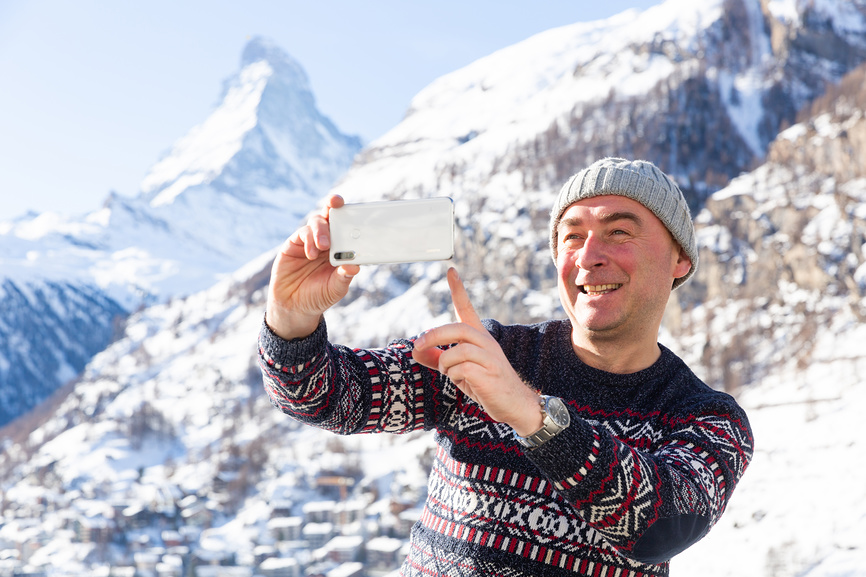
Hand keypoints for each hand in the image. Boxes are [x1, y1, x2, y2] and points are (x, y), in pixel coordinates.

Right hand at [266, 194, 360, 339]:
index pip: (349, 228)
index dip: (353, 216)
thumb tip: (355, 265)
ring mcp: (310, 240)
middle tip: (337, 203)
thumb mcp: (336, 288)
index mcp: (341, 248)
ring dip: (321, 230)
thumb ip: (344, 276)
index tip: (361, 210)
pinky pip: (303, 233)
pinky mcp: (294, 244)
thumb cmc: (319, 295)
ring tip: (324, 246)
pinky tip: (311, 253)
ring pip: (317, 222)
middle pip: (332, 216)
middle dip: (335, 205)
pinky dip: (309, 240)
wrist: (294, 306)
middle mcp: (327, 240)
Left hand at [413, 268, 543, 435]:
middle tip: (418, 346)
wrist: (515, 406)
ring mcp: (490, 357)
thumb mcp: (459, 369)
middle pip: (456, 329)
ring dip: (445, 364)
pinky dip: (455, 377)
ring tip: (450, 374)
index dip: (458, 289)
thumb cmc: (485, 384)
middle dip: (433, 336)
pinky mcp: (490, 374)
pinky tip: (465, 383)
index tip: (450, 270)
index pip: (467, 308)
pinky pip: (463, 369)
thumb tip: (415, 350)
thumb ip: (437, 358)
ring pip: (457, 351)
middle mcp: (486, 342)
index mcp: (479, 337)